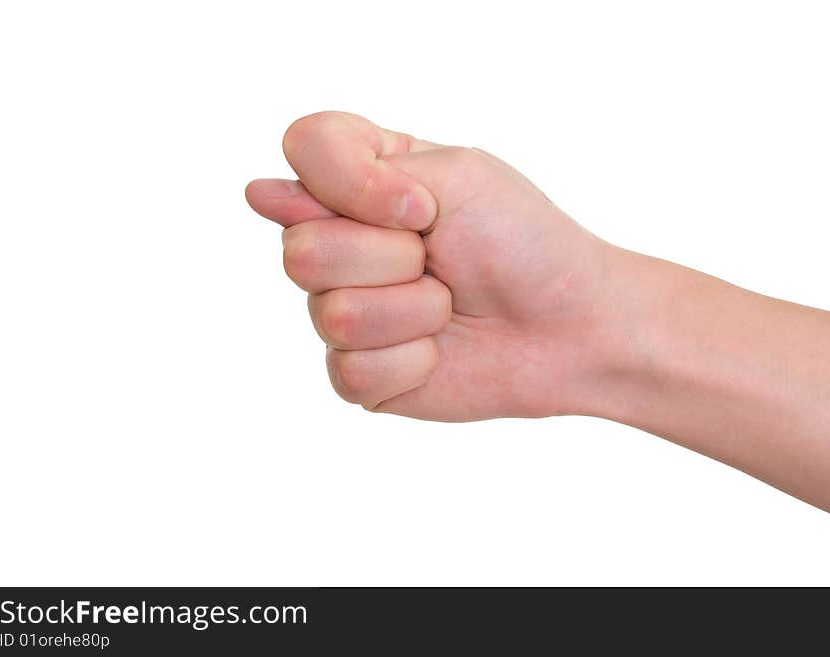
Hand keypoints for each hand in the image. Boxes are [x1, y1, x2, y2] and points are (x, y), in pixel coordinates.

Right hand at [246, 112, 621, 420]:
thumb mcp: (453, 176)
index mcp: (364, 181)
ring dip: (412, 311)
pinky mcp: (358, 373)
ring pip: (331, 314)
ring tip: (447, 306)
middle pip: (301, 250)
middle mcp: (342, 242)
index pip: (302, 150)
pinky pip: (351, 370)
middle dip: (391, 259)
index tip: (419, 209)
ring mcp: (344, 310)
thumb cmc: (522, 242)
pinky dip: (413, 361)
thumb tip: (259, 194)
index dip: (351, 185)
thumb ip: (355, 173)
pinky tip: (439, 351)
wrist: (570, 327)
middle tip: (440, 262)